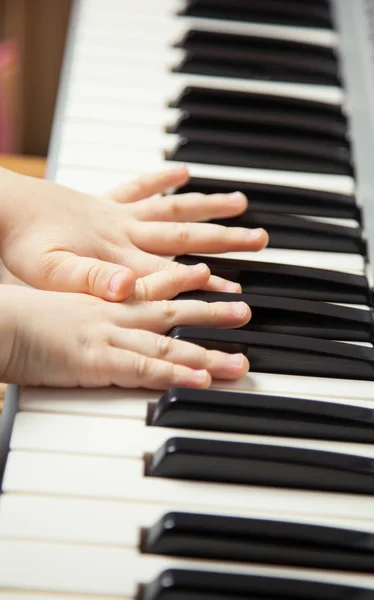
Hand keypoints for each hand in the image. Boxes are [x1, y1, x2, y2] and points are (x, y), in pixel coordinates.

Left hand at [0, 166, 267, 300]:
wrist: (3, 207)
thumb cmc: (23, 244)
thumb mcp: (50, 273)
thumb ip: (91, 281)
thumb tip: (128, 289)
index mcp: (118, 256)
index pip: (172, 273)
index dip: (207, 283)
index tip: (238, 290)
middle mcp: (126, 232)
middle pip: (186, 236)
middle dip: (226, 240)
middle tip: (261, 238)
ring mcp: (118, 214)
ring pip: (174, 208)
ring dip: (208, 205)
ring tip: (241, 201)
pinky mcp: (106, 201)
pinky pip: (139, 186)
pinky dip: (162, 178)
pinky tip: (183, 171)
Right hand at [0, 280, 249, 388]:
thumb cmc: (19, 314)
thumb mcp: (60, 301)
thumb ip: (86, 300)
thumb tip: (104, 304)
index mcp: (104, 299)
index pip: (149, 286)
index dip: (182, 280)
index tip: (208, 274)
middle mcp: (113, 313)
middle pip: (171, 313)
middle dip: (211, 313)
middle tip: (244, 311)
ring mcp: (109, 336)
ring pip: (168, 344)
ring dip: (206, 353)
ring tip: (239, 362)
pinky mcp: (97, 362)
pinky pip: (144, 369)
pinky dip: (174, 375)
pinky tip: (201, 381)